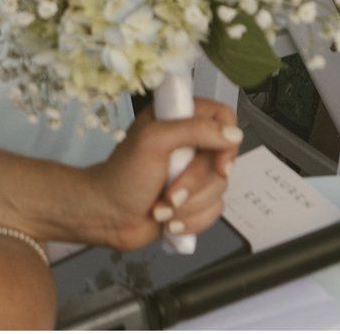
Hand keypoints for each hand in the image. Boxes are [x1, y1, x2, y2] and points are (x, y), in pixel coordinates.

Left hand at [82, 101, 243, 250]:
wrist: (107, 218)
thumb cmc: (121, 177)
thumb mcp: (154, 141)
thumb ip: (195, 129)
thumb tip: (232, 134)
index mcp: (179, 119)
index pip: (223, 117)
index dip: (226, 142)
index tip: (219, 164)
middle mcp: (189, 143)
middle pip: (223, 160)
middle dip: (195, 185)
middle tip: (170, 193)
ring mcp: (193, 173)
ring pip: (220, 188)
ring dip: (190, 205)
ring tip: (163, 207)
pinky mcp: (194, 199)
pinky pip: (214, 210)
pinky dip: (193, 220)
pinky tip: (170, 221)